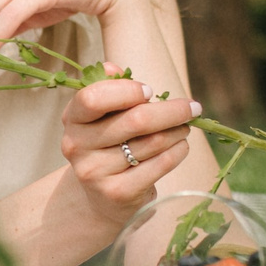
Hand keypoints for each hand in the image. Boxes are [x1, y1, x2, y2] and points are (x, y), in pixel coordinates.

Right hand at [59, 75, 197, 222]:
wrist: (102, 197)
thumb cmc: (109, 146)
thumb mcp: (104, 117)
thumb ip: (109, 89)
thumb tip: (111, 68)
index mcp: (73, 120)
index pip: (93, 98)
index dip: (127, 91)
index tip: (150, 92)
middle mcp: (77, 146)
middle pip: (135, 120)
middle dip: (172, 111)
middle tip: (193, 108)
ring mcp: (95, 172)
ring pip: (153, 142)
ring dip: (178, 131)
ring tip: (185, 128)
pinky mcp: (117, 193)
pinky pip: (160, 164)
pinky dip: (178, 151)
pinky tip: (180, 146)